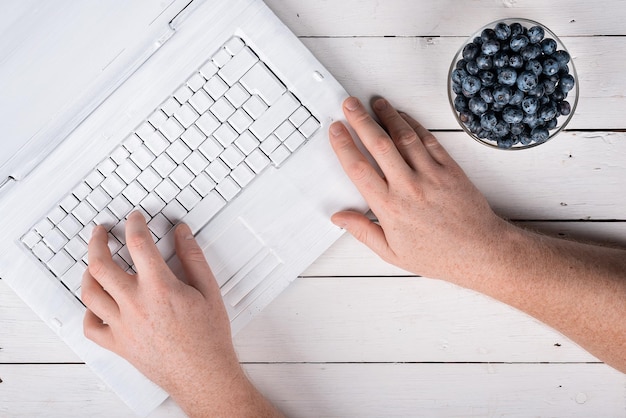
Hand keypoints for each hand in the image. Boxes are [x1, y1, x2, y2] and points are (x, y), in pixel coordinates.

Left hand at [81, 211, 243, 409]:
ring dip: (88, 272)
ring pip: (89, 293)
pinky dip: (89, 312)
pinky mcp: (118, 345)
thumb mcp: (209, 291)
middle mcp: (136, 305)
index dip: (134, 224)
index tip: (135, 218)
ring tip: (94, 264)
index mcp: (159, 288)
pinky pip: (91, 327)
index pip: (138, 244)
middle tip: (101, 232)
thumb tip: (182, 234)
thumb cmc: (209, 337)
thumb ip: (193, 258)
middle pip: (100, 265)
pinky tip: (97, 304)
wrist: (204, 374)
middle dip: (97, 241)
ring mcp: (123, 326)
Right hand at [329, 97, 513, 282]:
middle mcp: (408, 187)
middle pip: (378, 145)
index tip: (336, 130)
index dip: (344, 145)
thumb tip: (339, 217)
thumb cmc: (438, 255)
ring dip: (387, 116)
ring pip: (404, 137)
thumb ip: (363, 231)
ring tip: (375, 104)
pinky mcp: (449, 169)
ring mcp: (430, 175)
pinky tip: (403, 117)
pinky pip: (428, 141)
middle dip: (361, 121)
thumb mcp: (392, 253)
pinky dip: (413, 125)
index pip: (359, 169)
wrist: (480, 251)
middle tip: (350, 105)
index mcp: (390, 208)